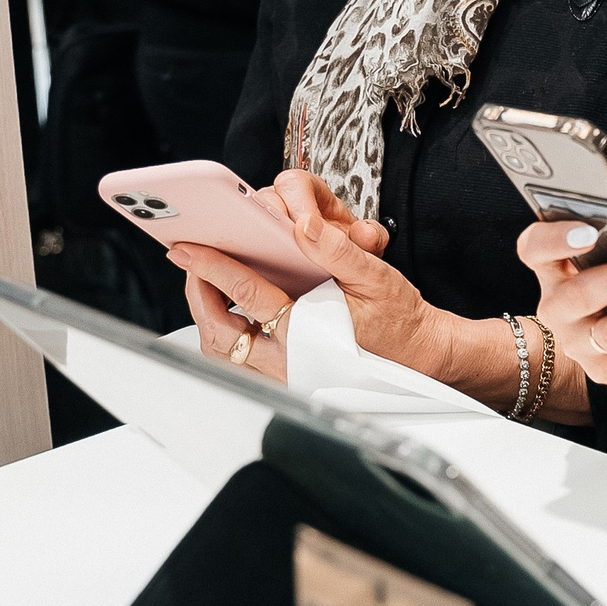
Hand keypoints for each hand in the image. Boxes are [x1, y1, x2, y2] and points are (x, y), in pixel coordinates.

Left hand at [177, 169, 452, 385]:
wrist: (417, 355)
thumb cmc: (398, 319)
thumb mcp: (375, 277)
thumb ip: (336, 250)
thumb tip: (303, 225)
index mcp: (308, 333)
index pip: (246, 295)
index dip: (213, 267)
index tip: (189, 249)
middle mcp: (289, 362)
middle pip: (221, 332)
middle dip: (198, 295)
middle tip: (190, 265)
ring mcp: (283, 376)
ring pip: (224, 353)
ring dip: (207, 317)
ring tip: (203, 285)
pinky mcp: (284, 380)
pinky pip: (238, 363)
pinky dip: (225, 335)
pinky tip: (225, 311)